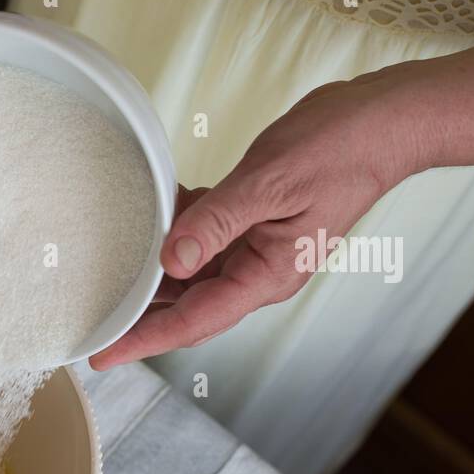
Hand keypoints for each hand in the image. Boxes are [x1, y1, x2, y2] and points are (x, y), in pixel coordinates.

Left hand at [90, 68, 425, 368]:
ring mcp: (257, 249)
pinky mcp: (254, 223)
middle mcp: (259, 272)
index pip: (193, 321)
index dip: (143, 339)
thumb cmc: (340, 147)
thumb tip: (170, 261)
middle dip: (138, 312)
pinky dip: (177, 226)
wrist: (385, 120)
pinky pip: (205, 236)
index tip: (101, 354)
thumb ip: (216, 222)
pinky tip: (154, 210)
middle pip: (185, 306)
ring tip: (107, 267)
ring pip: (190, 272)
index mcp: (267, 275)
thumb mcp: (269, 183)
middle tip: (88, 314)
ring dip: (153, 267)